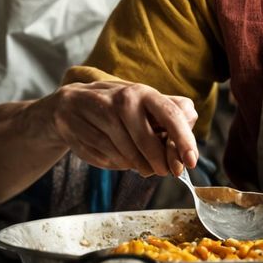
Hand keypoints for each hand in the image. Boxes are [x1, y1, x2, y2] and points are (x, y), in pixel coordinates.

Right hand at [45, 81, 198, 177]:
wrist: (71, 105)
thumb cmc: (118, 108)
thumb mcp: (145, 105)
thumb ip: (171, 116)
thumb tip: (191, 132)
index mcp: (143, 92)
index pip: (171, 115)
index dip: (184, 140)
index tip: (191, 162)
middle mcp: (122, 100)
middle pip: (148, 144)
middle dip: (159, 163)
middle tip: (164, 170)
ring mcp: (99, 115)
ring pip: (128, 156)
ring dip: (138, 165)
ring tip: (138, 161)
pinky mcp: (82, 131)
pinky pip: (108, 159)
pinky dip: (117, 164)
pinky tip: (116, 155)